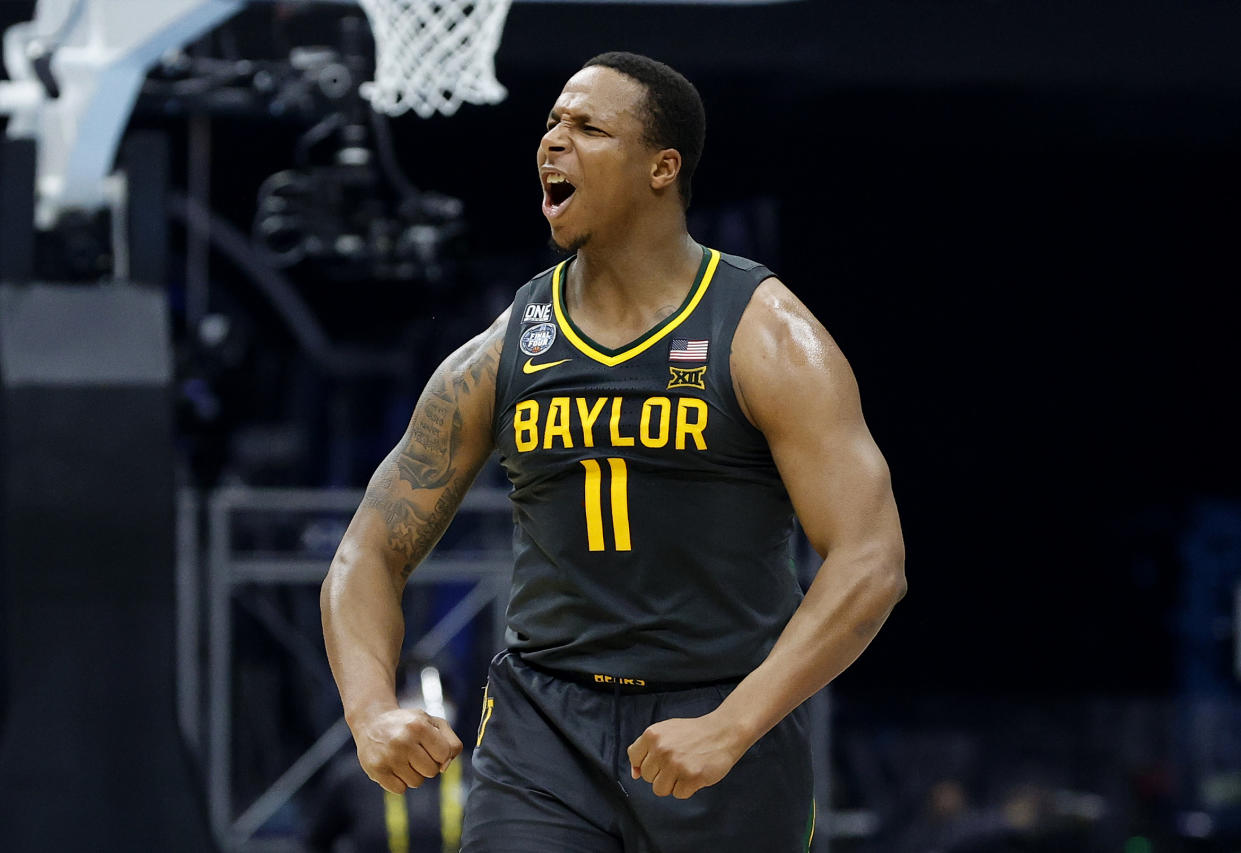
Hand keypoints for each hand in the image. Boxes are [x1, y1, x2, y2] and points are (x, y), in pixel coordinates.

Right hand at [353, 707, 463, 793]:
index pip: (444, 754)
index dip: (440, 754)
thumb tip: (445, 767)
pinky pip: (400, 790)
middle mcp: (403, 740)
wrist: (372, 722)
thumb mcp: (433, 722)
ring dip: (413, 774)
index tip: (430, 746)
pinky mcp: (377, 770)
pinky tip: (393, 766)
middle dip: (427, 764)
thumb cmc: (409, 725)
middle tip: (415, 752)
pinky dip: (399, 781)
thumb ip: (451, 742)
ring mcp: (388, 756)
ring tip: (403, 758)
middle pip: (431, 771)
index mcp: (419, 725)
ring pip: (416, 783)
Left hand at [626, 711, 748, 798]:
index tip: (659, 758)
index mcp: (652, 735)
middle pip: (647, 777)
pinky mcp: (691, 777)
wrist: (722, 732)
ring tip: (685, 770)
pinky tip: (695, 773)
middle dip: (661, 773)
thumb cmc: (693, 733)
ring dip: (672, 784)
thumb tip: (634, 775)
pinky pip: (679, 794)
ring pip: (660, 789)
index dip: (646, 762)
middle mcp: (661, 749)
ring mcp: (676, 764)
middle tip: (678, 761)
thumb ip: (647, 748)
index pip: (634, 758)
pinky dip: (687, 788)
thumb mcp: (666, 731)